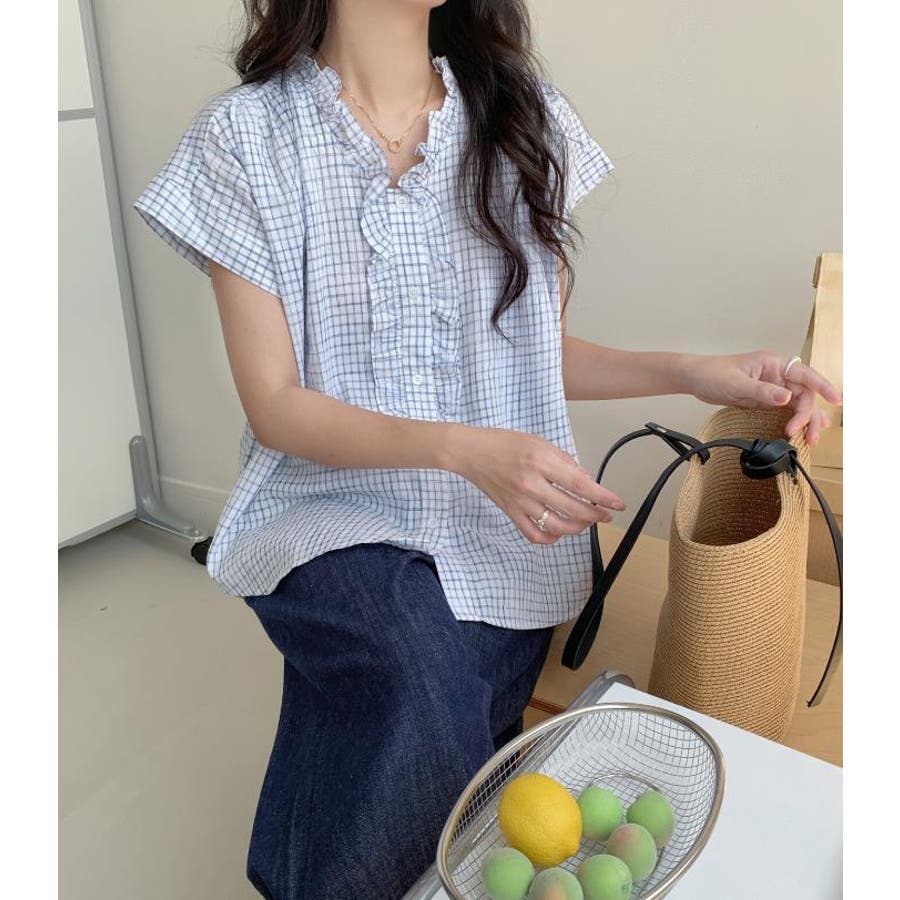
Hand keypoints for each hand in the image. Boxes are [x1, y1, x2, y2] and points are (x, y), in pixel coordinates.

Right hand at [445, 426, 626, 544]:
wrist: (471, 452)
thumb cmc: (503, 443)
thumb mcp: (539, 442)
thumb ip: (564, 462)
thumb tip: (585, 480)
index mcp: (541, 461)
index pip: (581, 485)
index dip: (603, 498)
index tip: (617, 504)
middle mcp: (531, 484)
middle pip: (573, 510)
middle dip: (595, 515)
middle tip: (604, 515)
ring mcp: (520, 501)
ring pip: (556, 526)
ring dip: (576, 528)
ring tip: (584, 522)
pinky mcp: (510, 512)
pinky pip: (533, 534)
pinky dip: (550, 538)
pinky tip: (558, 532)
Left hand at [679, 350, 842, 445]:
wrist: (695, 378)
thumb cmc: (713, 374)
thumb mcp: (736, 383)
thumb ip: (762, 391)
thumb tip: (787, 398)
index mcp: (773, 364)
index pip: (804, 374)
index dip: (823, 386)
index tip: (835, 400)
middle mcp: (777, 375)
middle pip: (804, 394)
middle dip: (809, 415)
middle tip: (806, 436)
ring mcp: (772, 388)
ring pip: (797, 404)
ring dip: (805, 421)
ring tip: (809, 440)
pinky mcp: (764, 399)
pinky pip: (785, 410)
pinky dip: (794, 421)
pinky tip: (800, 431)